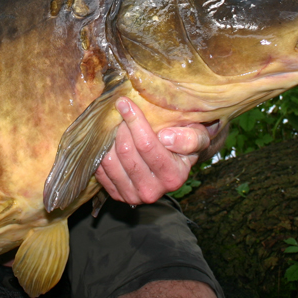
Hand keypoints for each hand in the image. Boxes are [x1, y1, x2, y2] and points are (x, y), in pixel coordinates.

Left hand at [94, 98, 211, 204]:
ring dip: (108, 137)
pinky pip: (100, 169)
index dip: (134, 121)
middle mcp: (152, 191)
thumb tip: (166, 137)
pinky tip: (108, 138)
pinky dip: (100, 151)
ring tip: (114, 124)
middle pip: (126, 152)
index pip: (147, 145)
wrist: (175, 163)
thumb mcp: (197, 137)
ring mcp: (132, 195)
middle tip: (119, 111)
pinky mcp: (116, 195)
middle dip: (120, 127)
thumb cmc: (185, 143)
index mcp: (173, 177)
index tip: (125, 102)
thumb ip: (190, 138)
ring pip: (110, 161)